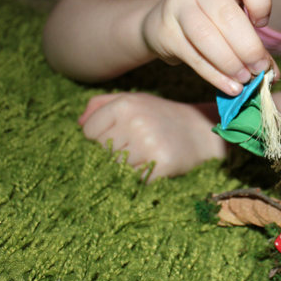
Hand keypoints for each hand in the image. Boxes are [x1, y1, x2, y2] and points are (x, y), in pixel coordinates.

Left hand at [79, 92, 226, 180]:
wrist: (203, 131)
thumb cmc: (162, 116)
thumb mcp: (134, 100)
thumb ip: (101, 104)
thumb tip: (78, 123)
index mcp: (125, 104)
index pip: (88, 131)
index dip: (99, 138)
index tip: (118, 138)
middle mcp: (135, 122)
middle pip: (99, 150)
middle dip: (112, 153)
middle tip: (134, 148)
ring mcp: (148, 144)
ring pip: (114, 167)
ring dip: (125, 167)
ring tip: (143, 156)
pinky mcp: (161, 164)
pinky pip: (133, 180)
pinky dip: (138, 178)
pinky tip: (151, 168)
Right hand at [141, 0, 277, 95]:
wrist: (161, 23)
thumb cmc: (209, 21)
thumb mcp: (232, 21)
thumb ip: (253, 44)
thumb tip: (272, 75)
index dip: (261, 1)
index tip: (262, 24)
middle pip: (227, 14)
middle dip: (248, 47)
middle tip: (259, 69)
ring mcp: (177, 5)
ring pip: (206, 36)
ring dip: (230, 63)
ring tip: (244, 79)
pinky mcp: (165, 31)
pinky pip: (193, 56)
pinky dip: (215, 75)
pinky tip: (230, 87)